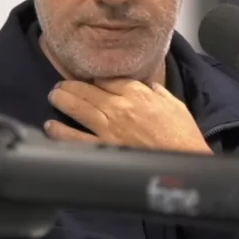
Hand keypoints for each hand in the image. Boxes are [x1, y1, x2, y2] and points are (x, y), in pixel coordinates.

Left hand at [46, 79, 211, 153]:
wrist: (186, 161)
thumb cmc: (183, 135)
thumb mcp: (174, 104)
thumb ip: (157, 93)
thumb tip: (149, 87)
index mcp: (138, 93)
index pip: (108, 78)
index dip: (96, 77)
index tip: (91, 80)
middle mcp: (119, 107)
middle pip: (87, 89)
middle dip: (71, 85)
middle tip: (61, 84)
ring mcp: (109, 128)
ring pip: (78, 108)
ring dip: (63, 100)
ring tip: (54, 96)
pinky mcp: (104, 148)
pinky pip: (76, 139)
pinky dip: (61, 132)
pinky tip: (51, 126)